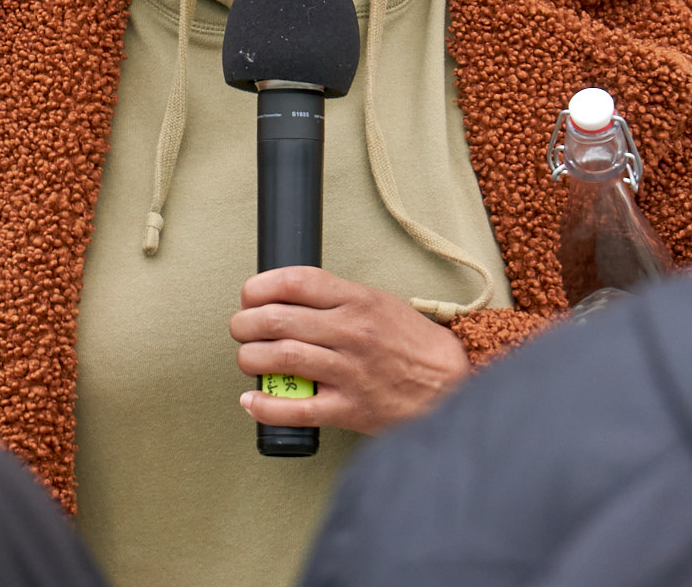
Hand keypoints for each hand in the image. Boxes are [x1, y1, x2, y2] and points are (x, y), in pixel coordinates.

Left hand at [230, 266, 468, 434]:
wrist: (452, 382)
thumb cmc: (410, 342)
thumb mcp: (378, 302)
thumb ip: (335, 298)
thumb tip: (283, 298)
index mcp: (358, 300)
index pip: (297, 282)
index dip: (260, 286)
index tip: (248, 295)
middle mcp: (352, 332)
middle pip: (279, 320)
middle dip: (246, 323)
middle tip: (240, 328)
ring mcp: (350, 372)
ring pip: (283, 359)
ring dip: (251, 358)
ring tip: (246, 358)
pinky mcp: (351, 408)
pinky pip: (298, 408)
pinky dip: (266, 405)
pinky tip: (252, 400)